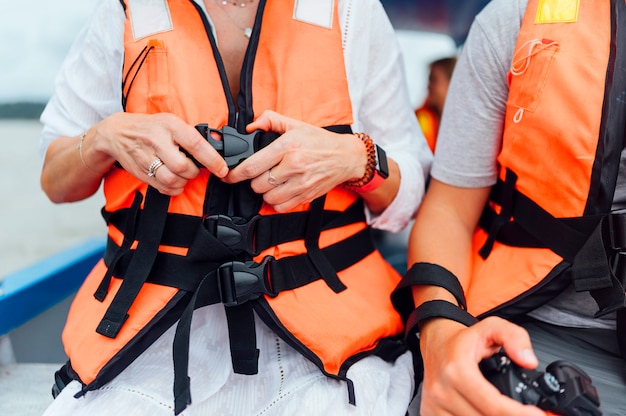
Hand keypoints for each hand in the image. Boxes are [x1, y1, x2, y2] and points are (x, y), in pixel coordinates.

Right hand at [94, 112, 227, 194]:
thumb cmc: (150, 128)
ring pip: (171, 179)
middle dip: (193, 172)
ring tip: (183, 175)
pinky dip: (173, 189)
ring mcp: (146, 157)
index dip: (212, 160)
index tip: (222, 169)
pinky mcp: (140, 172)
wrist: (116, 133)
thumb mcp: (171, 122)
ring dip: (183, 182)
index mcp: (170, 126)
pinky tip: (174, 182)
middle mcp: (157, 141)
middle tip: (194, 169)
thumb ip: (192, 135)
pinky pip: (162, 188)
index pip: (195, 144)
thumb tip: (217, 142)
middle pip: (182, 166)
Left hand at [223, 110, 364, 211]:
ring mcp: (301, 183)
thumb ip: (270, 120)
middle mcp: (293, 165)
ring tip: (271, 183)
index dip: (235, 174)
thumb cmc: (320, 141)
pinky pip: (281, 207)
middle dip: (253, 181)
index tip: (228, 176)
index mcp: (287, 146)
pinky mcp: (306, 196)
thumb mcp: (295, 124)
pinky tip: (280, 191)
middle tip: (259, 174)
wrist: (346, 157)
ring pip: (268, 198)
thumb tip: (250, 127)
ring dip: (265, 192)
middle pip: (257, 184)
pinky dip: (276, 202)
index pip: (252, 166)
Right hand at [418, 317, 544, 415]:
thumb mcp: (492, 327)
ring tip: (505, 412)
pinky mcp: (431, 413)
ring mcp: (434, 404)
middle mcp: (442, 390)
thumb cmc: (462, 339)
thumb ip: (515, 338)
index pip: (493, 405)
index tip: (537, 415)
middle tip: (525, 414)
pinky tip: (484, 414)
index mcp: (457, 371)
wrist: (435, 341)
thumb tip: (528, 361)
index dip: (518, 414)